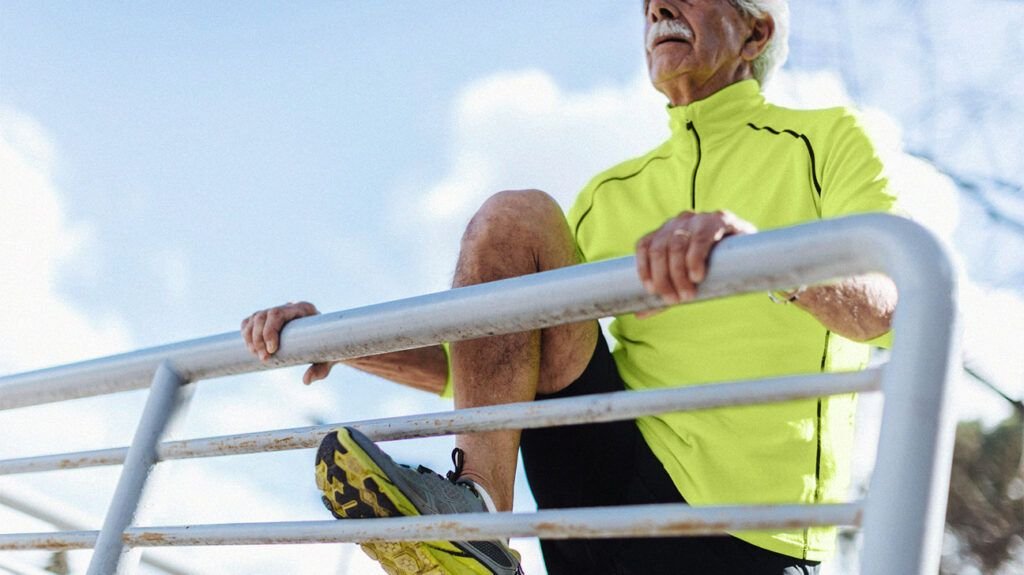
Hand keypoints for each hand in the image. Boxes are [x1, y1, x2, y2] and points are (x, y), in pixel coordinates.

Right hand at [241, 301, 333, 384]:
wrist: (329, 342)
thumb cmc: (330, 349)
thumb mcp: (328, 358)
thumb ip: (321, 369)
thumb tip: (306, 380)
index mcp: (304, 309)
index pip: (278, 313)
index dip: (269, 331)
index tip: (271, 351)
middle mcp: (289, 307)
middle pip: (263, 316)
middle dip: (259, 339)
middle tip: (264, 359)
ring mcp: (277, 311)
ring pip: (254, 318)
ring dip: (250, 338)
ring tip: (257, 356)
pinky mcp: (268, 319)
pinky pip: (250, 322)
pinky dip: (246, 334)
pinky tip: (251, 348)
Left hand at [635, 210, 755, 313]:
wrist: (752, 252)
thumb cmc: (714, 267)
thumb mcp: (687, 278)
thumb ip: (666, 292)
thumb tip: (638, 314)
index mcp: (666, 231)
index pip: (644, 245)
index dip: (643, 267)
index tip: (650, 290)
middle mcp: (678, 221)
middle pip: (659, 248)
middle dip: (663, 277)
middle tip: (674, 300)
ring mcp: (697, 219)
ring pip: (676, 244)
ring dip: (678, 273)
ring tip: (688, 294)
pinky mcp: (719, 220)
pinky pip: (700, 238)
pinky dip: (694, 258)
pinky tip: (697, 275)